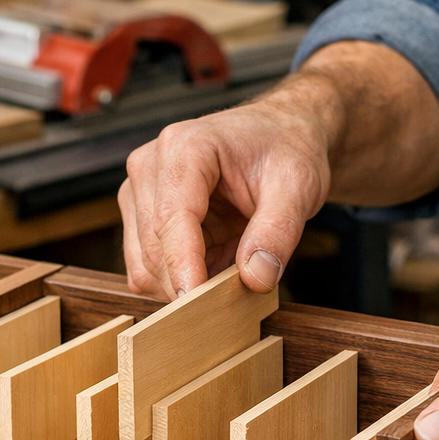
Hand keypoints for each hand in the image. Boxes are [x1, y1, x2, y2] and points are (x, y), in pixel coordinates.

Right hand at [118, 88, 333, 299]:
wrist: (280, 134)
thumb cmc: (286, 149)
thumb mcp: (298, 185)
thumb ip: (278, 230)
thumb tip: (256, 278)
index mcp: (184, 147)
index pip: (171, 218)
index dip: (182, 266)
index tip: (197, 304)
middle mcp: (150, 167)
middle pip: (153, 248)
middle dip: (190, 283)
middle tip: (238, 298)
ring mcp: (140, 193)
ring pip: (144, 266)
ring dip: (185, 284)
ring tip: (232, 271)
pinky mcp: (141, 217)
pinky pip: (148, 269)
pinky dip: (180, 281)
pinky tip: (215, 267)